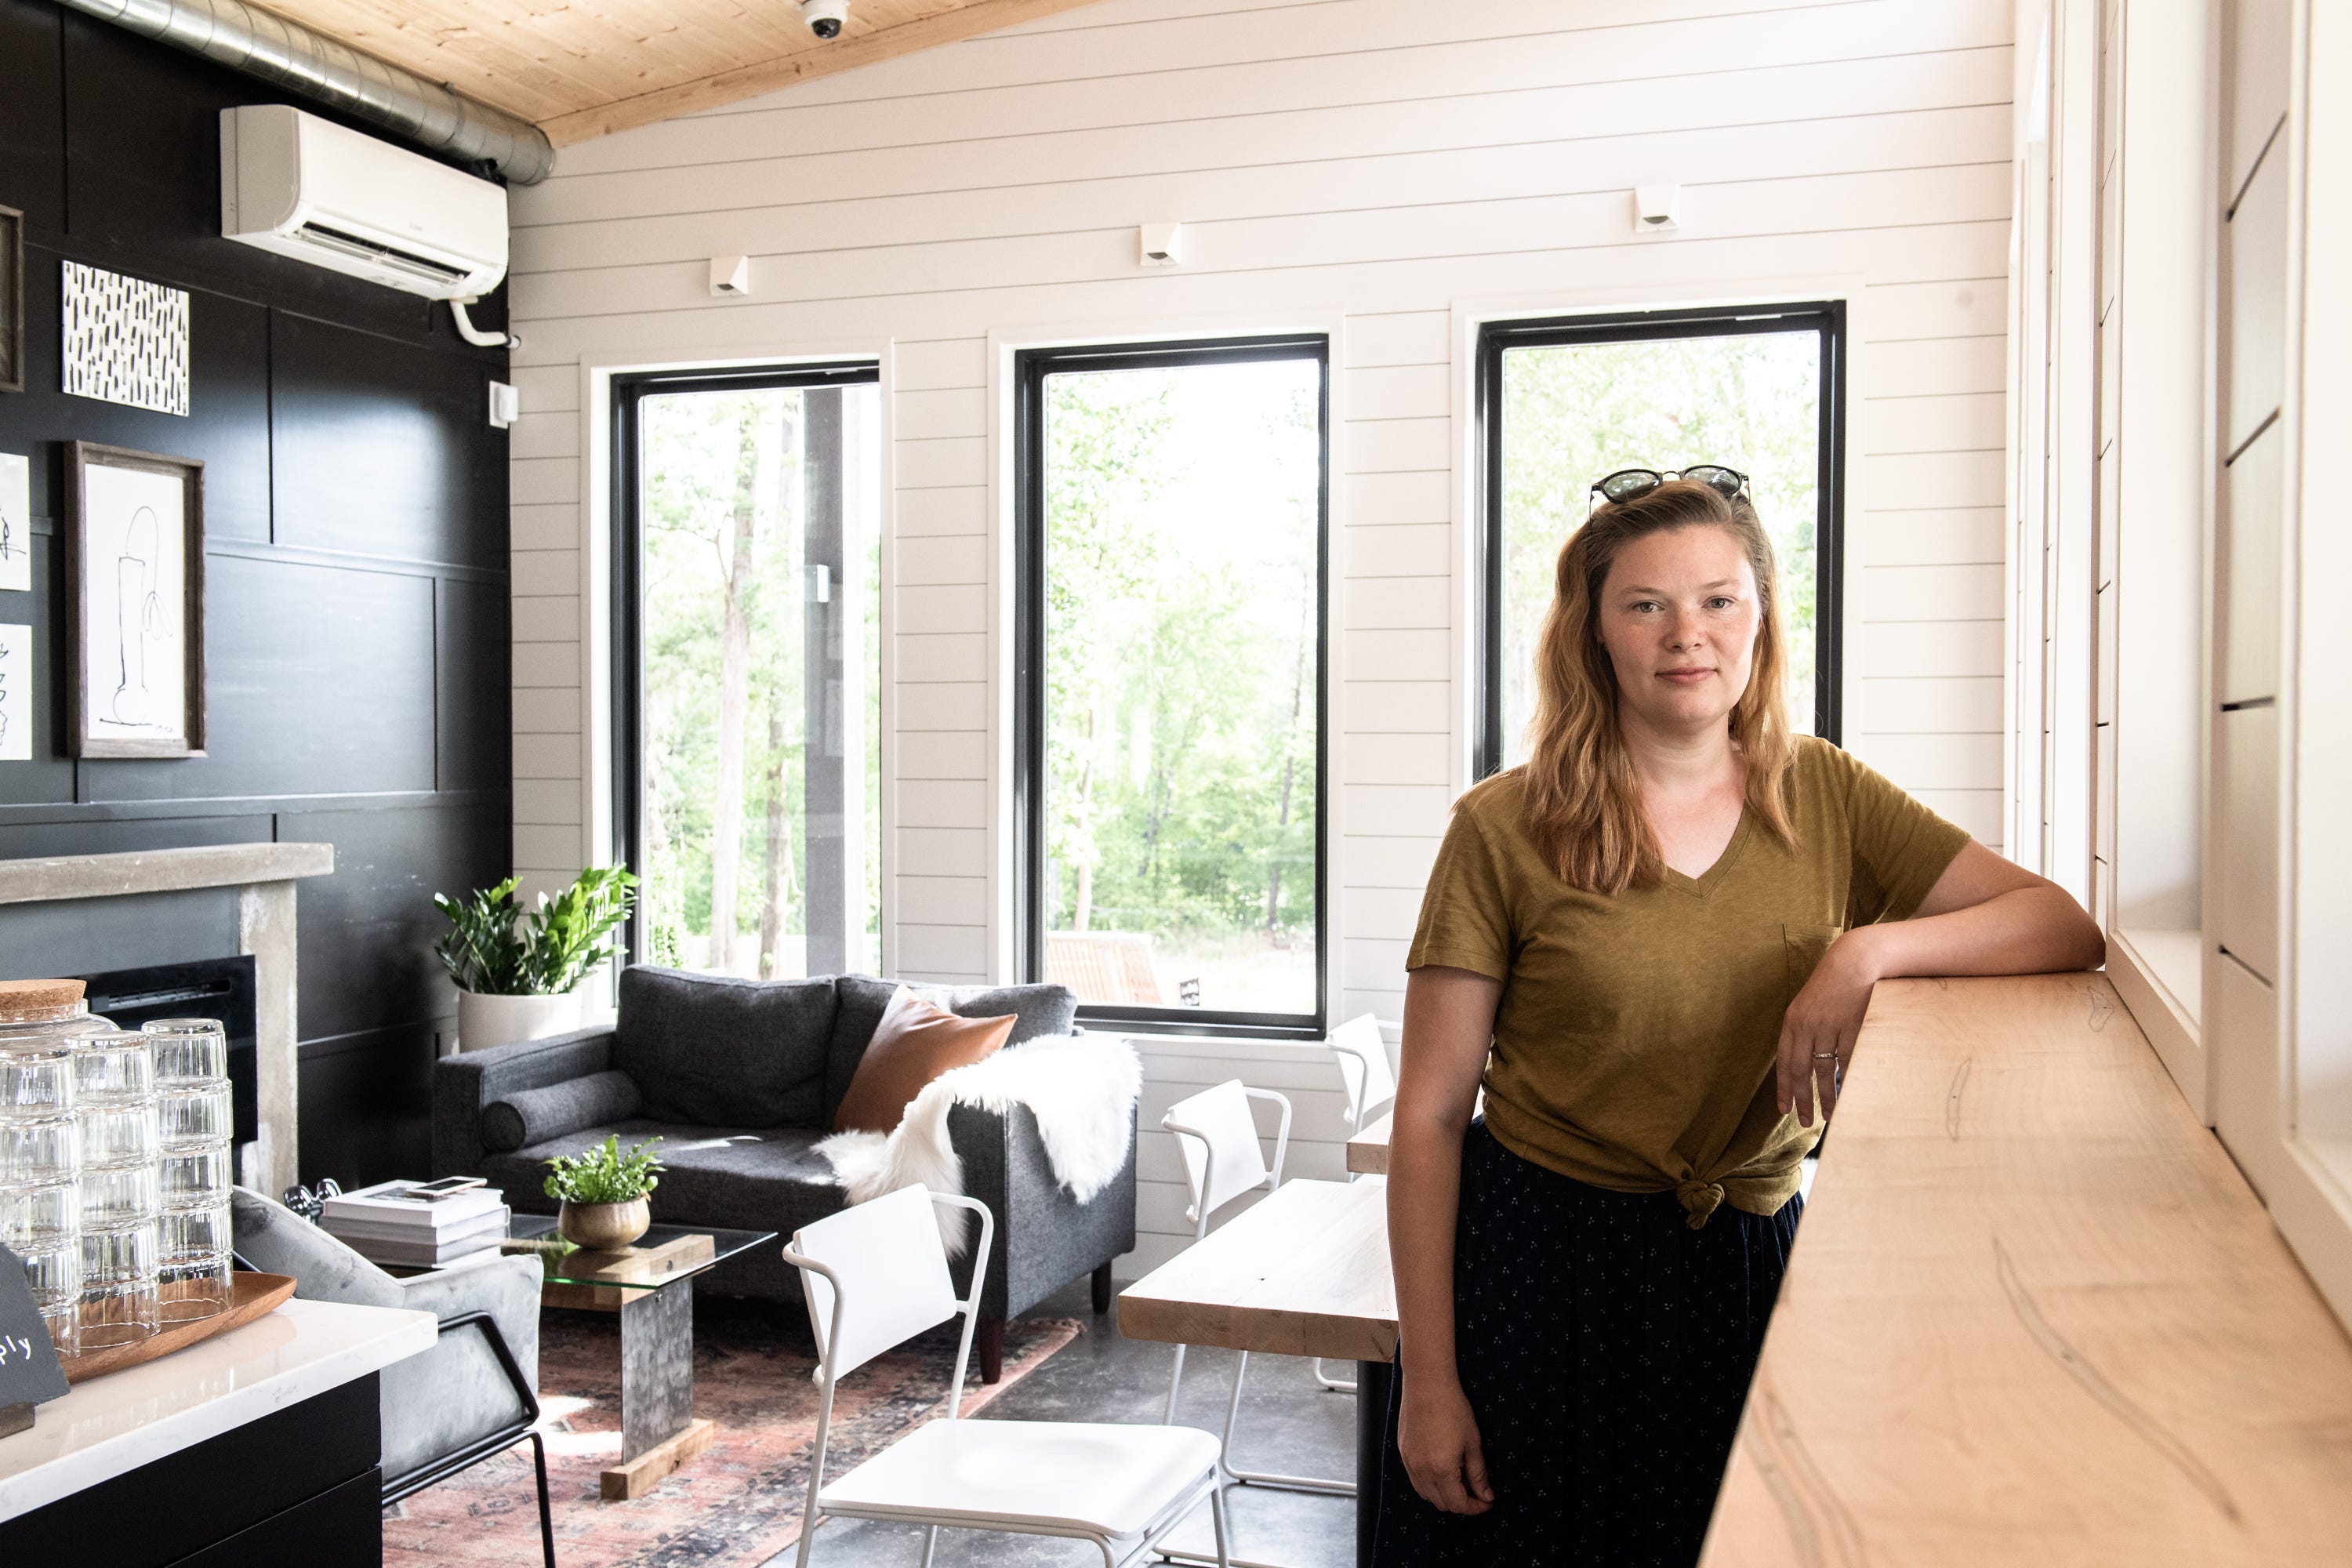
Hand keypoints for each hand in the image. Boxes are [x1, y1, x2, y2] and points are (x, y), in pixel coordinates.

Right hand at [1397, 1374, 1493, 1514]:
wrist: (1427, 1383)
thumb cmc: (1453, 1408)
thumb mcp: (1472, 1442)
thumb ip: (1478, 1474)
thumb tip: (1486, 1496)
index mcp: (1441, 1469)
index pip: (1458, 1504)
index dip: (1476, 1507)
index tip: (1487, 1501)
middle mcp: (1421, 1470)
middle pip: (1442, 1504)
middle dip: (1461, 1502)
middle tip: (1477, 1490)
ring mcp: (1409, 1462)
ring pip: (1427, 1495)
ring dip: (1444, 1494)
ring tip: (1460, 1478)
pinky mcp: (1402, 1453)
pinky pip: (1416, 1480)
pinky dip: (1430, 1483)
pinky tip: (1442, 1468)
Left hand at [1776, 927, 1884, 1126]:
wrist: (1854, 961)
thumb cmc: (1832, 986)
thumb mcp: (1808, 1006)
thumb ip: (1803, 1032)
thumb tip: (1803, 1064)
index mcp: (1792, 1022)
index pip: (1783, 1062)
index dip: (1783, 1088)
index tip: (1784, 1110)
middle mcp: (1806, 1026)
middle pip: (1800, 1071)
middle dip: (1802, 1099)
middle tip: (1805, 1121)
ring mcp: (1829, 1027)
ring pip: (1825, 1071)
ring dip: (1826, 1096)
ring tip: (1827, 1115)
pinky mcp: (1852, 1026)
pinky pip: (1848, 1061)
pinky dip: (1847, 1081)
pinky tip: (1848, 1095)